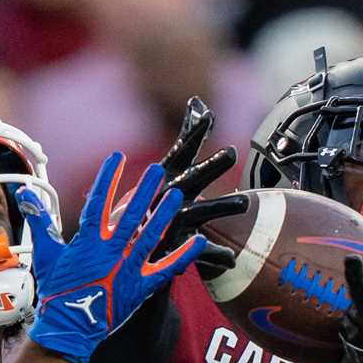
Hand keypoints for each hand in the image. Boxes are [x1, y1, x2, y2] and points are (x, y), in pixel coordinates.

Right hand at [18, 152, 204, 362]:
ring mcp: (128, 269)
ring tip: (176, 195)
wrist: (69, 328)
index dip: (108, 179)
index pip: (99, 203)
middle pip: (131, 215)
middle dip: (144, 190)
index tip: (117, 158)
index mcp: (88, 242)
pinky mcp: (141, 287)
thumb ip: (41, 222)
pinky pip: (165, 269)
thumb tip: (26, 193)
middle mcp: (111, 252)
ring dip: (164, 214)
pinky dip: (182, 256)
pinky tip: (198, 241)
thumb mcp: (46, 254)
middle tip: (156, 170)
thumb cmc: (56, 292)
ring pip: (150, 236)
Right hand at [152, 96, 246, 269]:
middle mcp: (165, 196)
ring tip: (243, 203)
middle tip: (231, 153)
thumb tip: (200, 104)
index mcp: (162, 179)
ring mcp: (169, 222)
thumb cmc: (147, 205)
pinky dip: (215, 255)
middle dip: (210, 166)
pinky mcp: (173, 248)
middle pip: (192, 178)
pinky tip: (230, 259)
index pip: (181, 152)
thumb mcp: (165, 171)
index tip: (208, 115)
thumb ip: (186, 140)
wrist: (118, 252)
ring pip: (201, 212)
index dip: (194, 134)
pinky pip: (201, 252)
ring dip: (222, 206)